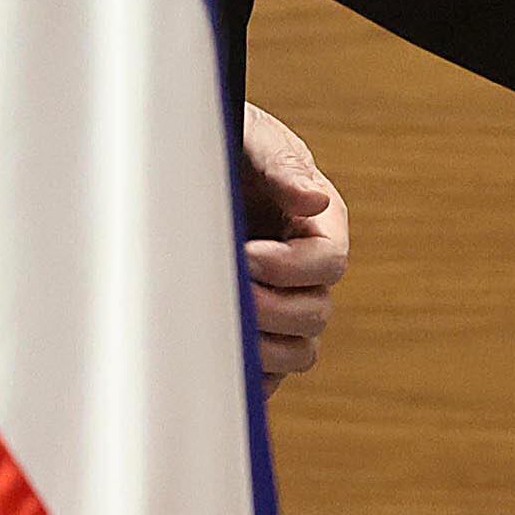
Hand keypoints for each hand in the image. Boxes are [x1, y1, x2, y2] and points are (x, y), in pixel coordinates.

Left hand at [240, 103, 351, 382]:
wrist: (184, 165)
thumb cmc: (227, 144)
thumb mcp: (254, 140)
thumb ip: (282, 167)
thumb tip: (314, 199)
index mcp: (320, 224)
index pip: (330, 262)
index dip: (290, 266)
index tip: (244, 256)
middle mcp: (308, 270)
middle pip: (317, 313)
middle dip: (270, 308)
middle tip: (224, 291)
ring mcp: (285, 303)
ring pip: (301, 351)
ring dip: (263, 347)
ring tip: (218, 323)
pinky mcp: (258, 332)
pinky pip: (268, 375)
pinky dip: (249, 375)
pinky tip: (216, 357)